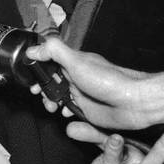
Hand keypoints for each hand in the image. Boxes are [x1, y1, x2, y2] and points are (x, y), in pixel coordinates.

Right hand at [25, 38, 163, 127]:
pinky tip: (65, 114)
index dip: (38, 68)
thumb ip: (54, 52)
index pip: (50, 61)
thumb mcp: (77, 62)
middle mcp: (77, 78)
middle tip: (39, 93)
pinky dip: (63, 113)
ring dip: (50, 102)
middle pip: (51, 81)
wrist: (133, 103)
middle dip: (42, 88)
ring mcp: (81, 94)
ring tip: (52, 106)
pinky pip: (69, 112)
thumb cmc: (109, 81)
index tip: (30, 76)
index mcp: (74, 63)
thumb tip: (33, 49)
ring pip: (58, 97)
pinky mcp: (87, 111)